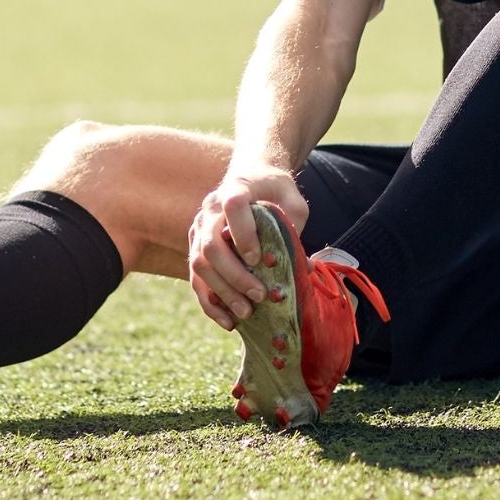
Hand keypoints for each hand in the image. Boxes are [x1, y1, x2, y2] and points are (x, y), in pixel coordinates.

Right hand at [186, 165, 309, 329]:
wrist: (250, 177)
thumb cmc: (274, 190)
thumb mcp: (293, 200)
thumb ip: (296, 226)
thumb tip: (304, 267)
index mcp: (234, 190)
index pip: (233, 208)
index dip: (244, 234)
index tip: (259, 259)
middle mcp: (210, 210)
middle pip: (210, 246)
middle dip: (234, 276)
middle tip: (259, 296)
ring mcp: (198, 230)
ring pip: (200, 265)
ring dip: (222, 292)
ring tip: (246, 314)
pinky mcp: (196, 248)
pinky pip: (196, 279)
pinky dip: (210, 303)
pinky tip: (228, 322)